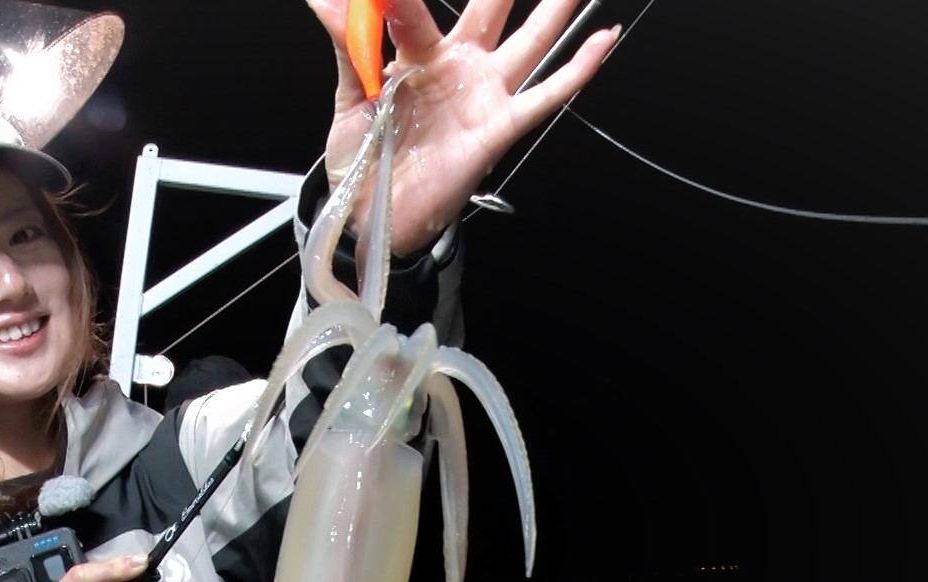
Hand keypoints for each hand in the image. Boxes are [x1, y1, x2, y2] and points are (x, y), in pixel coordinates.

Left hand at [306, 0, 620, 255]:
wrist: (373, 216)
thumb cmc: (363, 158)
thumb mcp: (350, 99)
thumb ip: (348, 47)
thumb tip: (324, 0)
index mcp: (419, 54)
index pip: (417, 7)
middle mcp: (459, 67)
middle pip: (492, 7)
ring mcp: (484, 94)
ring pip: (531, 41)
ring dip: (556, 8)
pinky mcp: (499, 127)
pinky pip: (545, 96)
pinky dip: (577, 69)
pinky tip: (603, 39)